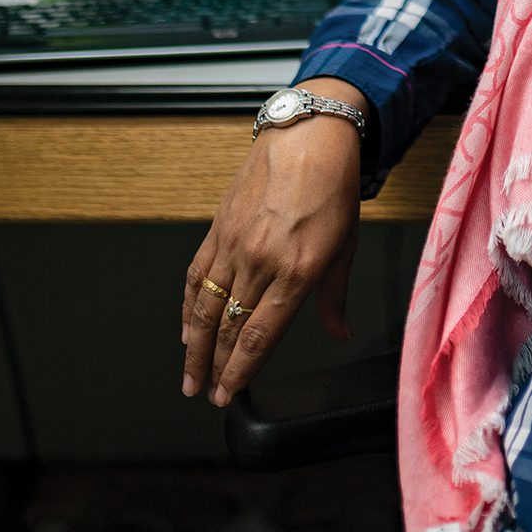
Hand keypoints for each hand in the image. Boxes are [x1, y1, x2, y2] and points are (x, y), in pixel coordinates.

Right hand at [180, 85, 365, 407]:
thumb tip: (338, 333)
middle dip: (215, 368)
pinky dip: (187, 307)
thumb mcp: (346, 243)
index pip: (259, 335)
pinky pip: (195, 276)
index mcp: (297, 270)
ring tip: (189, 375)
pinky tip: (185, 328)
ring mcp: (235, 244)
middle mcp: (261, 261)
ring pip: (204, 308)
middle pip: (228, 328)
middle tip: (205, 394)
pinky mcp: (218, 228)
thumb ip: (335, 295)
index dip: (240, 372)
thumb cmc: (333, 186)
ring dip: (193, 347)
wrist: (308, 136)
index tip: (229, 395)